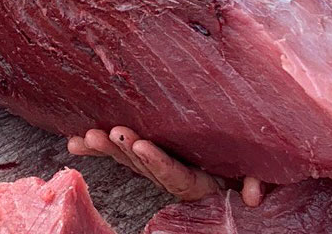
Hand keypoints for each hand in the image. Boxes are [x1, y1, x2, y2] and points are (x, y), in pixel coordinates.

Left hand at [67, 126, 264, 206]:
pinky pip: (120, 154)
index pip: (175, 174)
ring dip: (107, 149)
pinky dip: (97, 149)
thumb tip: (254, 197)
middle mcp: (174, 176)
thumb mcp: (256, 175)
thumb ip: (256, 182)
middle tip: (108, 133)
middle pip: (145, 167)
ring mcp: (158, 166)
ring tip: (88, 137)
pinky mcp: (147, 156)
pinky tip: (75, 143)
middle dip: (125, 150)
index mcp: (198, 181)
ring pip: (129, 160)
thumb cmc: (248, 166)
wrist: (240, 172)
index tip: (143, 146)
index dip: (158, 162)